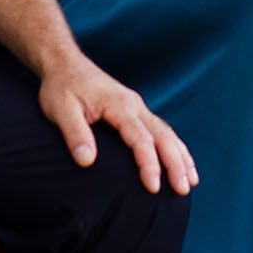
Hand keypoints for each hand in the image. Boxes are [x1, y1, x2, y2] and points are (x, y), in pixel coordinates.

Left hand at [38, 56, 195, 195]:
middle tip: (183, 190)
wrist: (64, 63)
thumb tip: (87, 161)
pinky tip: (181, 161)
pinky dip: (174, 146)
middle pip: (162, 136)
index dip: (149, 164)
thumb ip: (75, 134)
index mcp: (119, 105)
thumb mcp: (60, 110)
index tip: (154, 188)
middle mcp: (134, 104)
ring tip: (191, 182)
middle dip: (176, 163)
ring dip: (180, 156)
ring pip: (166, 132)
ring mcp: (137, 106)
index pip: (140, 138)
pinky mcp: (135, 110)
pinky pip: (161, 129)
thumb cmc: (61, 87)